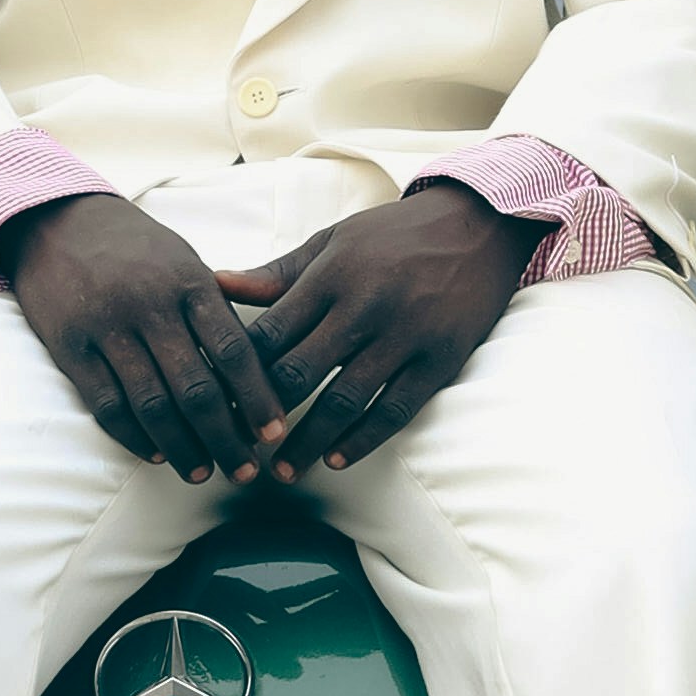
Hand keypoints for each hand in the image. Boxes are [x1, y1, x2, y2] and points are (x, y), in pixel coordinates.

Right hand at [1, 192, 280, 478]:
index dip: (257, 398)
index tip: (276, 432)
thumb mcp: (183, 261)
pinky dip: (134, 435)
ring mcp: (106, 327)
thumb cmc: (134, 247)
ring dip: (182, 447)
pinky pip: (107, 404)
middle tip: (245, 470)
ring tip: (202, 472)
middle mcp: (149, 305)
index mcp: (188, 281)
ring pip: (152, 404)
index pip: (233, 350)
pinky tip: (155, 453)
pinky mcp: (69, 347)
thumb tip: (254, 373)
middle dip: (226, 437)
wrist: (56, 220)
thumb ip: (215, 310)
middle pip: (196, 387)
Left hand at [219, 185, 550, 473]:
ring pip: (345, 401)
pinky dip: (362, 439)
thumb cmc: (395, 234)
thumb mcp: (334, 240)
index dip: (239, 372)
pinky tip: (335, 459)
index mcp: (332, 274)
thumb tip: (216, 284)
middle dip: (265, 414)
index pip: (271, 332)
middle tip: (241, 445)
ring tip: (283, 470)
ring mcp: (405, 335)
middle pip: (300, 371)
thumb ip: (278, 272)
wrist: (480, 225)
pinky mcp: (440, 359)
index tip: (218, 401)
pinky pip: (394, 409)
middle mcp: (365, 305)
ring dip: (308, 442)